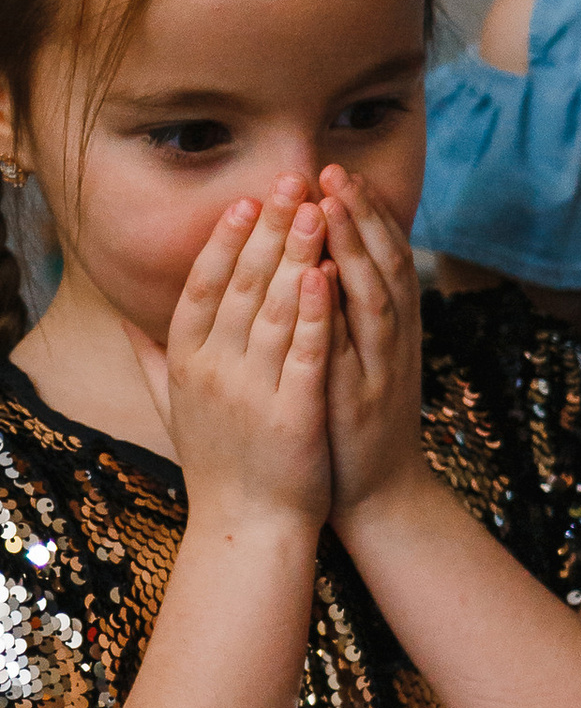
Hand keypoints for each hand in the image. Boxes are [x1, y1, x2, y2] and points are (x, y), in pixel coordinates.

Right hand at [158, 179, 333, 529]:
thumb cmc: (217, 464)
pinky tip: (330, 274)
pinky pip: (306, 354)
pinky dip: (317, 312)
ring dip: (296, 254)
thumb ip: (150, 360)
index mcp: (186, 363)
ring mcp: (252, 392)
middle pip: (242, 285)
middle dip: (268, 227)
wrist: (247, 528)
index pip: (203, 287)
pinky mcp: (293, 415)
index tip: (244, 200)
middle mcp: (213, 371)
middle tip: (291, 179)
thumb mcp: (172, 407)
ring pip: (276, 309)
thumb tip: (124, 322)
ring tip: (317, 209)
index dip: (224, 241)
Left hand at [316, 161, 426, 526]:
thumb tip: (317, 266)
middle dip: (360, 213)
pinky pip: (356, 348)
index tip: (337, 173)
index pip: (383, 255)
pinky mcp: (363, 398)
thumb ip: (342, 316)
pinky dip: (343, 310)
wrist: (377, 495)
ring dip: (355, 245)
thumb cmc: (350, 423)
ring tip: (329, 204)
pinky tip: (325, 277)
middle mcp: (395, 340)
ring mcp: (383, 368)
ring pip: (376, 294)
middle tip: (333, 170)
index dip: (364, 213)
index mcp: (389, 328)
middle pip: (386, 262)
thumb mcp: (352, 359)